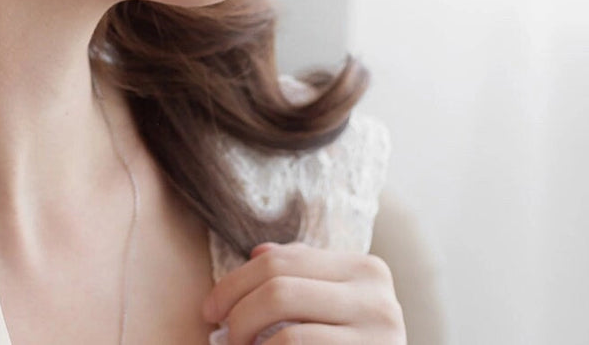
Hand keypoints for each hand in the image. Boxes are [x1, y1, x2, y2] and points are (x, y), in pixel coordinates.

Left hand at [202, 242, 405, 344]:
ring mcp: (378, 336)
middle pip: (278, 289)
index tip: (210, 309)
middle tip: (223, 337)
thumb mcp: (334, 304)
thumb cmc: (351, 343)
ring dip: (249, 344)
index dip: (233, 284)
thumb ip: (303, 275)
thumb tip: (258, 252)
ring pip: (286, 332)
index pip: (279, 261)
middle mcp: (376, 298)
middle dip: (237, 314)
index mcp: (364, 269)